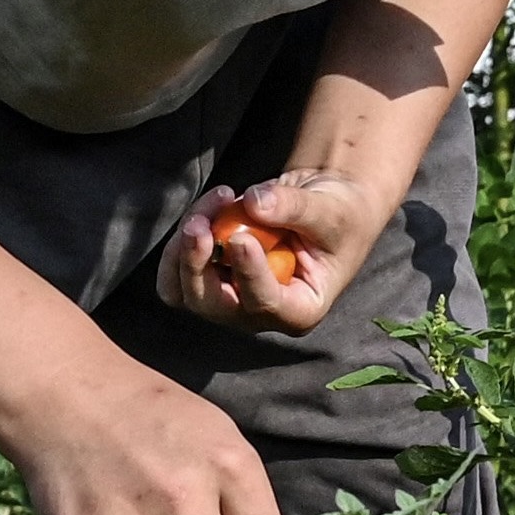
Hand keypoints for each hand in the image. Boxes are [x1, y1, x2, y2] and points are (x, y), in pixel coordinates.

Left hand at [159, 169, 375, 335]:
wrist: (322, 208)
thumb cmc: (338, 215)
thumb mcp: (329, 209)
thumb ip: (295, 207)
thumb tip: (254, 203)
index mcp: (300, 309)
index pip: (266, 304)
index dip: (249, 275)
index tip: (240, 238)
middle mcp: (260, 314)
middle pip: (211, 305)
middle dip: (196, 263)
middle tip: (201, 221)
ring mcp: (230, 299)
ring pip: (183, 291)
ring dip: (183, 248)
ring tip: (215, 201)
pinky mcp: (210, 279)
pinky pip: (176, 269)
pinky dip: (183, 238)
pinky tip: (210, 208)